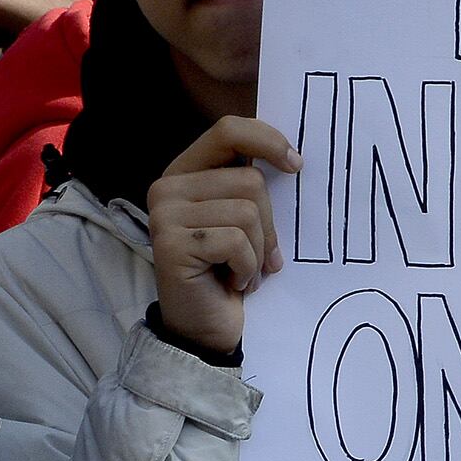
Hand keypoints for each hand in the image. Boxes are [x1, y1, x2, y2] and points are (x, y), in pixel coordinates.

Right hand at [143, 117, 297, 355]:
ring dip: (258, 251)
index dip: (267, 140)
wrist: (205, 330)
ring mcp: (164, 215)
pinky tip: (231, 283)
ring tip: (243, 271)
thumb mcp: (242, 220)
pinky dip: (246, 268)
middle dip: (268, 225)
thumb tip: (292, 157)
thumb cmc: (228, 273)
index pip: (228, 131)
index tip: (296, 165)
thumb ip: (250, 186)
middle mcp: (167, 187)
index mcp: (185, 172)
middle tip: (259, 256)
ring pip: (246, 212)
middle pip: (249, 180)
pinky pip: (236, 242)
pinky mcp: (170, 244)